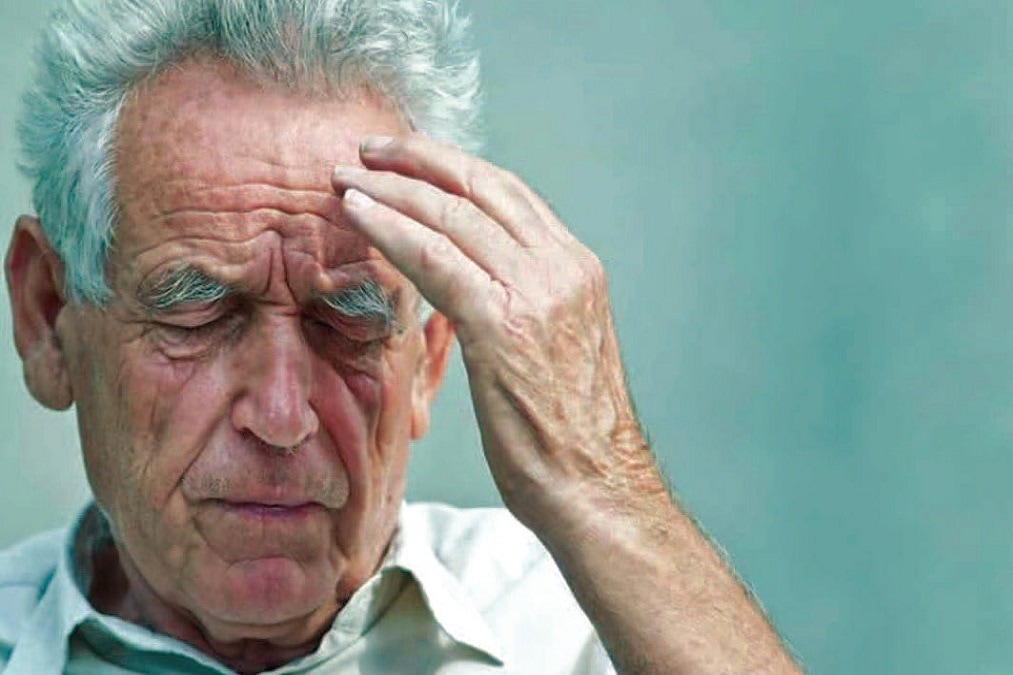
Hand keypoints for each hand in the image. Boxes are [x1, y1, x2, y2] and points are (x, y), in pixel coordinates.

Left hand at [332, 134, 663, 536]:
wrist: (598, 489)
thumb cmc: (569, 437)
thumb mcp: (555, 350)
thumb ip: (520, 305)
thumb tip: (469, 287)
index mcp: (577, 270)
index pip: (509, 195)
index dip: (453, 169)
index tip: (409, 160)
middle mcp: (563, 268)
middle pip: (482, 186)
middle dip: (418, 159)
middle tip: (368, 149)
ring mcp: (538, 292)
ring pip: (453, 214)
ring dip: (392, 188)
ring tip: (347, 177)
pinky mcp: (505, 324)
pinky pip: (435, 258)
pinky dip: (390, 230)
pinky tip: (357, 216)